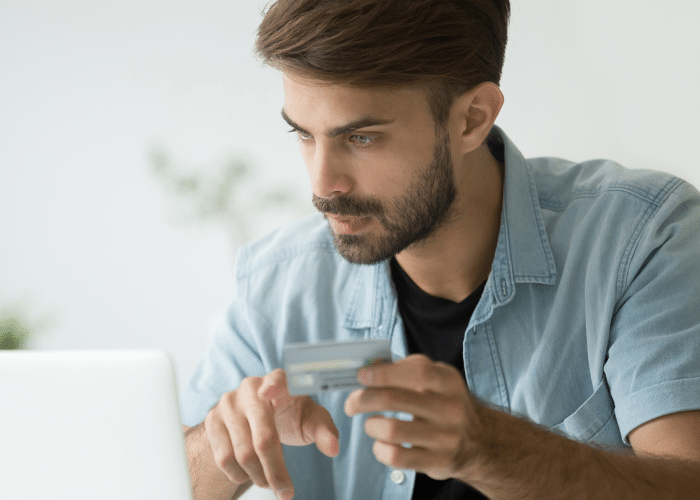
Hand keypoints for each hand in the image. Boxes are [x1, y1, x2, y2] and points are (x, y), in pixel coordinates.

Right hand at [204, 369, 339, 499]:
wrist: (254, 416)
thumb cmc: (289, 414)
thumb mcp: (310, 420)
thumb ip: (325, 431)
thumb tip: (333, 448)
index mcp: (280, 381)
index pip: (278, 380)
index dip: (275, 386)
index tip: (272, 392)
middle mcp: (251, 387)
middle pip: (263, 438)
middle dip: (276, 471)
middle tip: (285, 491)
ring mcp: (228, 403)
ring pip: (242, 453)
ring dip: (258, 476)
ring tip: (269, 481)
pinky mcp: (212, 419)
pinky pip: (223, 458)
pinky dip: (239, 474)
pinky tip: (249, 472)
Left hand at [344, 354, 484, 480]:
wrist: (479, 441)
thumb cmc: (445, 402)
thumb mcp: (436, 378)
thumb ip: (405, 369)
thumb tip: (369, 366)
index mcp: (448, 381)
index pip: (417, 372)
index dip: (384, 373)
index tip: (361, 375)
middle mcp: (451, 409)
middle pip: (395, 400)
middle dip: (364, 399)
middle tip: (351, 403)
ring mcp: (446, 437)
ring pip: (392, 430)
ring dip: (371, 426)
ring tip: (370, 424)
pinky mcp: (438, 462)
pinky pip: (397, 457)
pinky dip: (380, 450)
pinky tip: (381, 444)